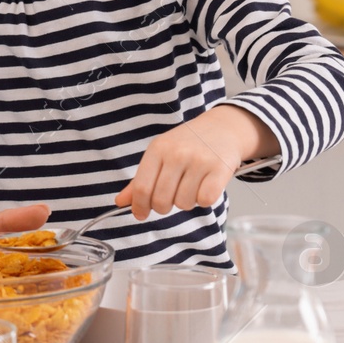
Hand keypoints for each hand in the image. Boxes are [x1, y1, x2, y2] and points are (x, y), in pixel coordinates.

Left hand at [115, 106, 273, 219]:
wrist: (223, 128)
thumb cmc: (188, 144)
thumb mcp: (160, 154)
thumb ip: (140, 180)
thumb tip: (120, 202)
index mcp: (158, 149)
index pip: (141, 187)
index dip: (139, 206)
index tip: (140, 214)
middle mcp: (177, 153)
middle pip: (161, 200)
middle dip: (164, 206)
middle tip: (172, 197)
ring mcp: (199, 161)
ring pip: (183, 203)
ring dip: (186, 202)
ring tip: (191, 186)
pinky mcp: (220, 169)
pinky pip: (205, 200)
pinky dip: (205, 200)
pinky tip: (205, 187)